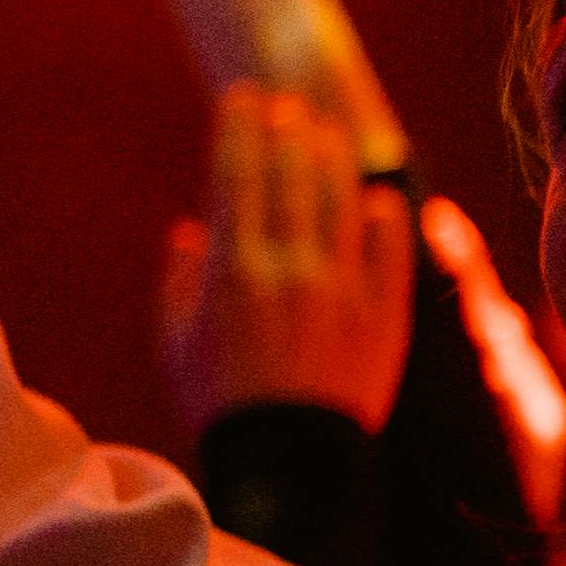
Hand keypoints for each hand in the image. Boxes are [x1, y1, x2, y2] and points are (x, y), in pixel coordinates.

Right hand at [160, 82, 415, 432]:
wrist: (290, 467)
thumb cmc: (219, 405)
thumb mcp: (175, 343)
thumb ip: (179, 280)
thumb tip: (189, 229)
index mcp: (232, 270)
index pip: (239, 173)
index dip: (241, 127)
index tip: (243, 98)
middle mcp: (290, 268)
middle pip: (293, 173)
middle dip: (287, 128)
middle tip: (286, 106)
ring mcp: (342, 289)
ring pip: (342, 198)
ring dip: (333, 156)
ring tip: (326, 133)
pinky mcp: (384, 314)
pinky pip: (390, 248)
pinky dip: (383, 216)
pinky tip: (375, 200)